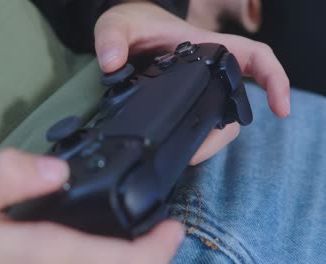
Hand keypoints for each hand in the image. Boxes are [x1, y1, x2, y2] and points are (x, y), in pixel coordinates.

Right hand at [0, 149, 184, 262]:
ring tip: (150, 240)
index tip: (172, 229)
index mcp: (40, 257)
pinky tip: (118, 250)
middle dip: (151, 262)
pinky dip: (113, 262)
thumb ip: (4, 176)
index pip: (111, 263)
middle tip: (166, 232)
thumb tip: (58, 169)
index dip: (151, 252)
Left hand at [95, 2, 289, 164]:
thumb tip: (112, 63)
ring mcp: (194, 89)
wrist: (124, 34)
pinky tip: (180, 151)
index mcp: (203, 48)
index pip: (252, 58)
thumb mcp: (118, 24)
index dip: (274, 80)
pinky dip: (195, 139)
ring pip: (218, 119)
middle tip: (197, 153)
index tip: (280, 109)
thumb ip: (112, 39)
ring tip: (185, 157)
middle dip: (223, 132)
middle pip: (236, 103)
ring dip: (209, 142)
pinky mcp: (181, 102)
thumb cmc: (132, 23)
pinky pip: (198, 122)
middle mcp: (205, 71)